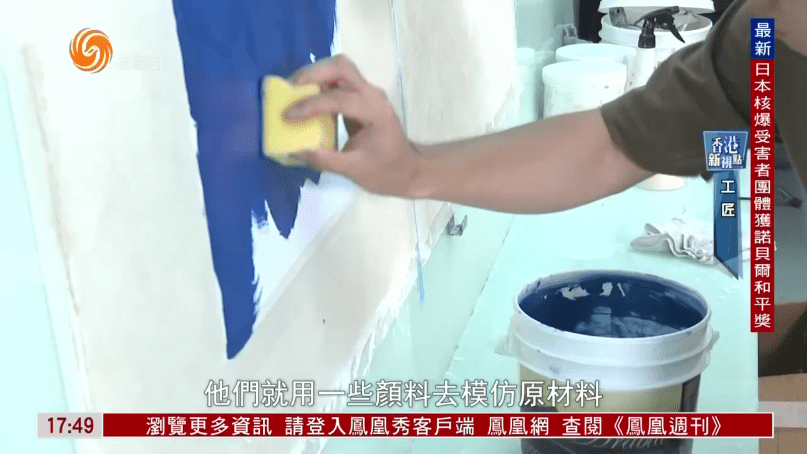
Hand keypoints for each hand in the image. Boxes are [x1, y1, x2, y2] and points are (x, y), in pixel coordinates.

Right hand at [286, 55, 425, 197]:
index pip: (339, 99)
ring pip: (341, 67)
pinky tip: (306, 95)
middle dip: (312, 74)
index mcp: (375, 113)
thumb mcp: (354, 170)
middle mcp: (373, 95)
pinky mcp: (362, 95)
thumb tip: (294, 150)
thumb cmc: (385, 171)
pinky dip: (321, 81)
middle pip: (341, 67)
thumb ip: (324, 160)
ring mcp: (369, 92)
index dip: (311, 105)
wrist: (408, 169)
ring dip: (315, 74)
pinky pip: (340, 78)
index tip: (287, 115)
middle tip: (289, 90)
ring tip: (294, 91)